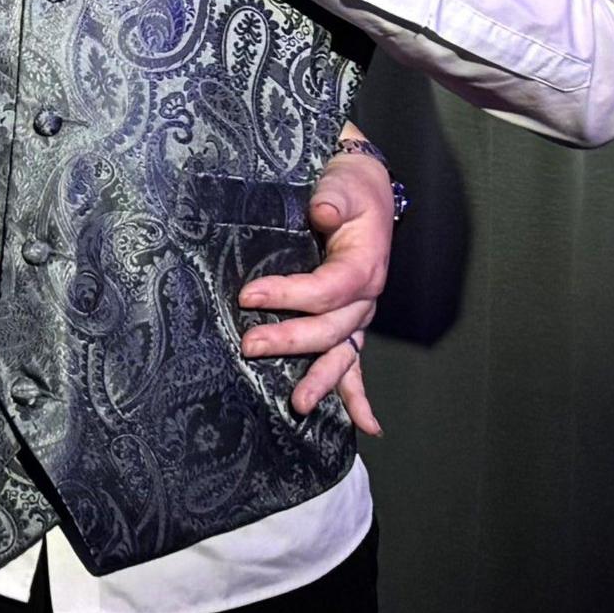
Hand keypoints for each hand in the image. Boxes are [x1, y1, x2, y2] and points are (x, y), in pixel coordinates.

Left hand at [237, 143, 391, 434]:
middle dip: (290, 340)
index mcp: (364, 265)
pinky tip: (366, 427)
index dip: (289, 294)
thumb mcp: (342, 185)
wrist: (361, 190)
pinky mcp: (349, 322)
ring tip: (299, 405)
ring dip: (322, 381)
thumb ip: (333, 198)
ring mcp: (358, 315)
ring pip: (342, 354)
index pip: (328, 289)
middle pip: (330, 328)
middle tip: (249, 345)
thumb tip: (323, 210)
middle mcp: (366, 297)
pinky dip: (359, 395)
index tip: (247, 294)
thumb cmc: (348, 189)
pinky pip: (355, 362)